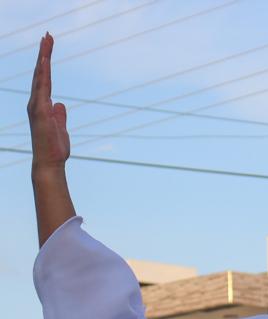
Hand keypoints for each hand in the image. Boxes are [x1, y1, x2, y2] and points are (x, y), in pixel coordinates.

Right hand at [27, 34, 69, 173]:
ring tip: (47, 41)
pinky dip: (42, 75)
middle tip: (48, 36)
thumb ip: (59, 115)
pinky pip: (42, 89)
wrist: (50, 162)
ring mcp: (36, 106)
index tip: (49, 47)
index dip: (46, 64)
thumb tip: (59, 104)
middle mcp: (36, 103)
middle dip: (44, 54)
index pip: (45, 80)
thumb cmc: (54, 148)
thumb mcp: (61, 128)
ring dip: (43, 58)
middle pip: (40, 73)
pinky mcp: (40, 112)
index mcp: (41, 105)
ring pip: (40, 77)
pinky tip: (44, 62)